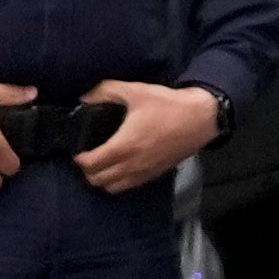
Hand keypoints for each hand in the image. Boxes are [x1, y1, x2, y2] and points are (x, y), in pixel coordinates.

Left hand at [73, 78, 223, 194]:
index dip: (79, 159)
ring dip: (103, 179)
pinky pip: (130, 186)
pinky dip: (119, 181)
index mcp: (124, 145)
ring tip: (102, 165)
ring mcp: (145, 172)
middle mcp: (132, 164)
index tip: (77, 150)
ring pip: (113, 187)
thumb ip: (106, 91)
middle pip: (99, 180)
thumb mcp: (135, 91)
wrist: (201, 118)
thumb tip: (85, 97)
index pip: (91, 164)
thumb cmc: (168, 105)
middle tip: (87, 157)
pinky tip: (121, 167)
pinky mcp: (156, 173)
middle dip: (88, 171)